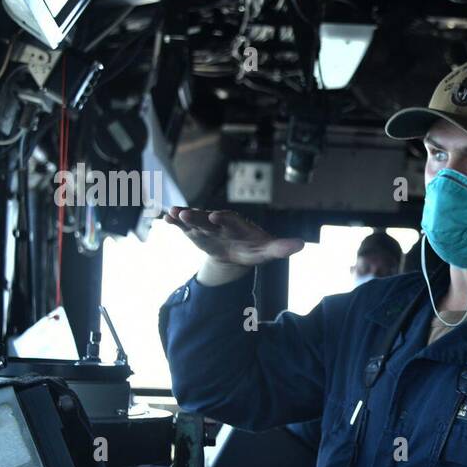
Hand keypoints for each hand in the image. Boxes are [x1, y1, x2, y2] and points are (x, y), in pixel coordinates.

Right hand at [164, 207, 303, 278]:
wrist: (238, 252)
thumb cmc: (255, 249)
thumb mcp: (268, 250)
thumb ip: (281, 247)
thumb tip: (302, 244)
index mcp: (237, 225)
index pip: (230, 220)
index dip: (223, 218)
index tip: (215, 216)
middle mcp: (220, 223)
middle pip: (208, 219)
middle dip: (197, 216)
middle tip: (185, 213)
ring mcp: (206, 227)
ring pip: (194, 220)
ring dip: (183, 217)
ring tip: (171, 214)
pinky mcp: (196, 233)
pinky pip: (184, 227)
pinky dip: (176, 223)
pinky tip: (165, 218)